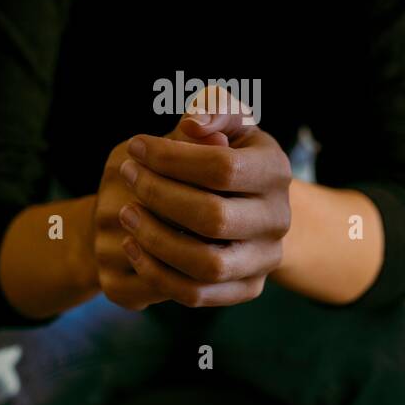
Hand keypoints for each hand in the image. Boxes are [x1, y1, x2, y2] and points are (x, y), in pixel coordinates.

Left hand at [117, 104, 291, 307]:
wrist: (248, 203)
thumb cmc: (226, 154)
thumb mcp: (226, 124)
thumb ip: (213, 110)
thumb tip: (194, 126)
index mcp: (276, 171)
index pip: (222, 167)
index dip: (171, 157)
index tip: (135, 146)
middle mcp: (278, 219)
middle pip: (214, 217)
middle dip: (160, 195)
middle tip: (127, 175)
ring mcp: (264, 259)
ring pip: (207, 264)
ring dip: (156, 240)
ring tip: (125, 213)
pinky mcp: (246, 288)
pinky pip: (197, 294)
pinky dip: (158, 273)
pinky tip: (132, 246)